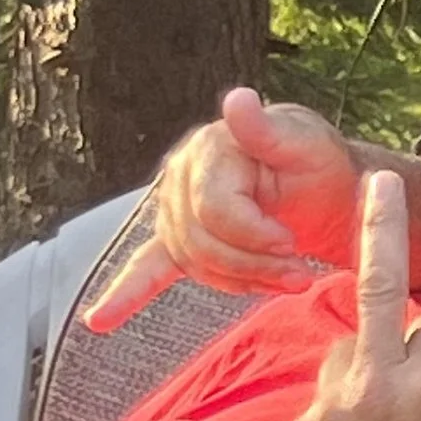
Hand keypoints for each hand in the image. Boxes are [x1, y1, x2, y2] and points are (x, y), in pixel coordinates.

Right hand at [85, 88, 360, 330]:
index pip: (214, 210)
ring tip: (288, 282)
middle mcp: (181, 177)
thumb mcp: (303, 143)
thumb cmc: (315, 162)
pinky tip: (100, 320)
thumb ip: (266, 129)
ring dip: (242, 281)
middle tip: (301, 274)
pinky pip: (147, 268)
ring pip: (195, 264)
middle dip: (254, 266)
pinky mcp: (178, 238)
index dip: (253, 235)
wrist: (320, 186)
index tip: (293, 244)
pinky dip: (125, 295)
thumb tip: (238, 99)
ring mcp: (174, 210)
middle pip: (202, 243)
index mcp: (208, 149)